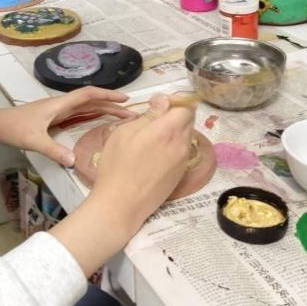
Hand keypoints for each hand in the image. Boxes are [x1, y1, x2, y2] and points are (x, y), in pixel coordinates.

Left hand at [0, 88, 135, 166]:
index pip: (88, 95)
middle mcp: (61, 105)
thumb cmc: (14, 128)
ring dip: (104, 110)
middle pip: (92, 101)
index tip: (125, 99)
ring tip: (122, 118)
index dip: (108, 95)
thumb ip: (53, 150)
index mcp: (59, 105)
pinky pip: (79, 114)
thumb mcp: (34, 141)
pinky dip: (93, 116)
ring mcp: (58, 111)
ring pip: (86, 107)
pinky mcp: (55, 118)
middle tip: (131, 114)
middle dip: (112, 105)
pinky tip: (100, 122)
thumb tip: (73, 161)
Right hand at [88, 94, 197, 229]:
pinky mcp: (181, 174)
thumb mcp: (124, 133)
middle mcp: (181, 144)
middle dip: (174, 115)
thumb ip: (148, 115)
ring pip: (185, 135)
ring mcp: (183, 160)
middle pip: (188, 120)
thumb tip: (163, 101)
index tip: (158, 104)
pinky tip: (153, 155)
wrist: (122, 204)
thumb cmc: (117, 166)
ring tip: (151, 139)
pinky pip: (181, 151)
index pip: (186, 106)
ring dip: (173, 131)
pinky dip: (172, 146)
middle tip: (151, 120)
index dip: (174, 101)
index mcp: (168, 130)